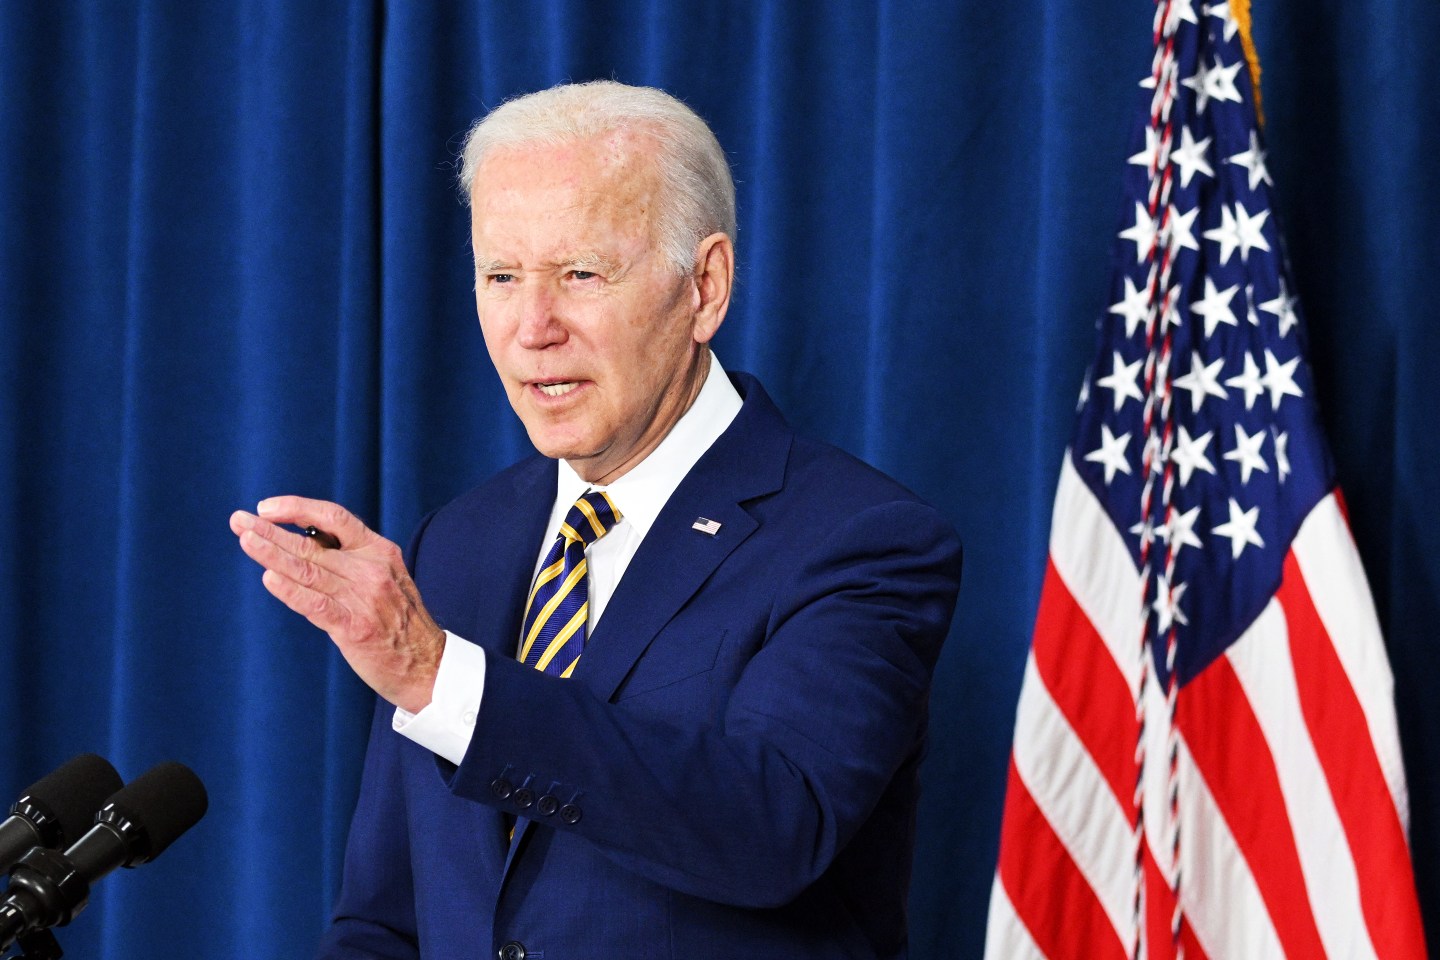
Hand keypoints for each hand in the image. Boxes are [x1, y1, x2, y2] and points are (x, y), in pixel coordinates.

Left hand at [230, 496, 444, 712]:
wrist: (427, 665)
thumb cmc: (399, 622)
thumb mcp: (386, 577)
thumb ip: (351, 560)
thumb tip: (303, 543)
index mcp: (379, 551)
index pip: (334, 517)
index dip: (298, 508)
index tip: (266, 508)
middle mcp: (371, 569)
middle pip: (312, 543)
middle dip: (270, 531)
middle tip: (238, 520)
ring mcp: (363, 598)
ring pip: (308, 570)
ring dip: (271, 553)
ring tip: (245, 540)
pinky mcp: (354, 628)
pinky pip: (316, 605)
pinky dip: (291, 591)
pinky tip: (269, 578)